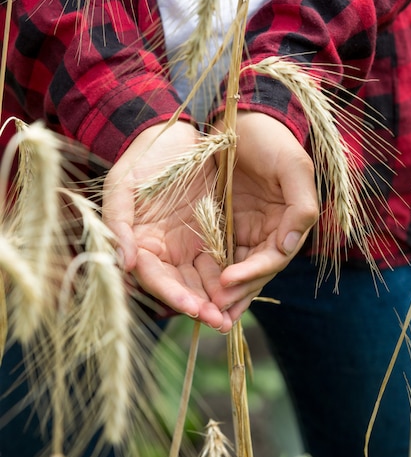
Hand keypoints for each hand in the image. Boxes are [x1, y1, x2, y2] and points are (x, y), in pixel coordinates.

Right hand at [102, 121, 234, 332]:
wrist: (175, 134)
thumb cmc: (142, 159)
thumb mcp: (122, 186)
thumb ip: (118, 224)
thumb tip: (123, 264)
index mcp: (141, 244)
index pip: (155, 278)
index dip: (172, 294)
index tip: (193, 307)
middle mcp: (165, 251)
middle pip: (182, 286)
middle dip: (200, 306)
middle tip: (221, 322)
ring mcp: (191, 244)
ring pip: (205, 279)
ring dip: (219, 299)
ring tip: (234, 315)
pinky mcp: (213, 234)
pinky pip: (224, 259)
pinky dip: (234, 276)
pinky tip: (246, 287)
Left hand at [206, 112, 318, 321]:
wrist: (241, 120)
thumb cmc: (271, 140)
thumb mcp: (292, 166)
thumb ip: (301, 205)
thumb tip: (289, 247)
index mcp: (290, 223)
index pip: (273, 259)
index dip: (253, 275)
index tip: (227, 283)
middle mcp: (270, 233)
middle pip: (254, 273)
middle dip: (236, 294)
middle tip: (213, 313)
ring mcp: (246, 230)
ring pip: (236, 270)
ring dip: (223, 293)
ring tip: (203, 312)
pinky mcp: (225, 226)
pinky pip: (218, 255)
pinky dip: (210, 273)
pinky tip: (195, 288)